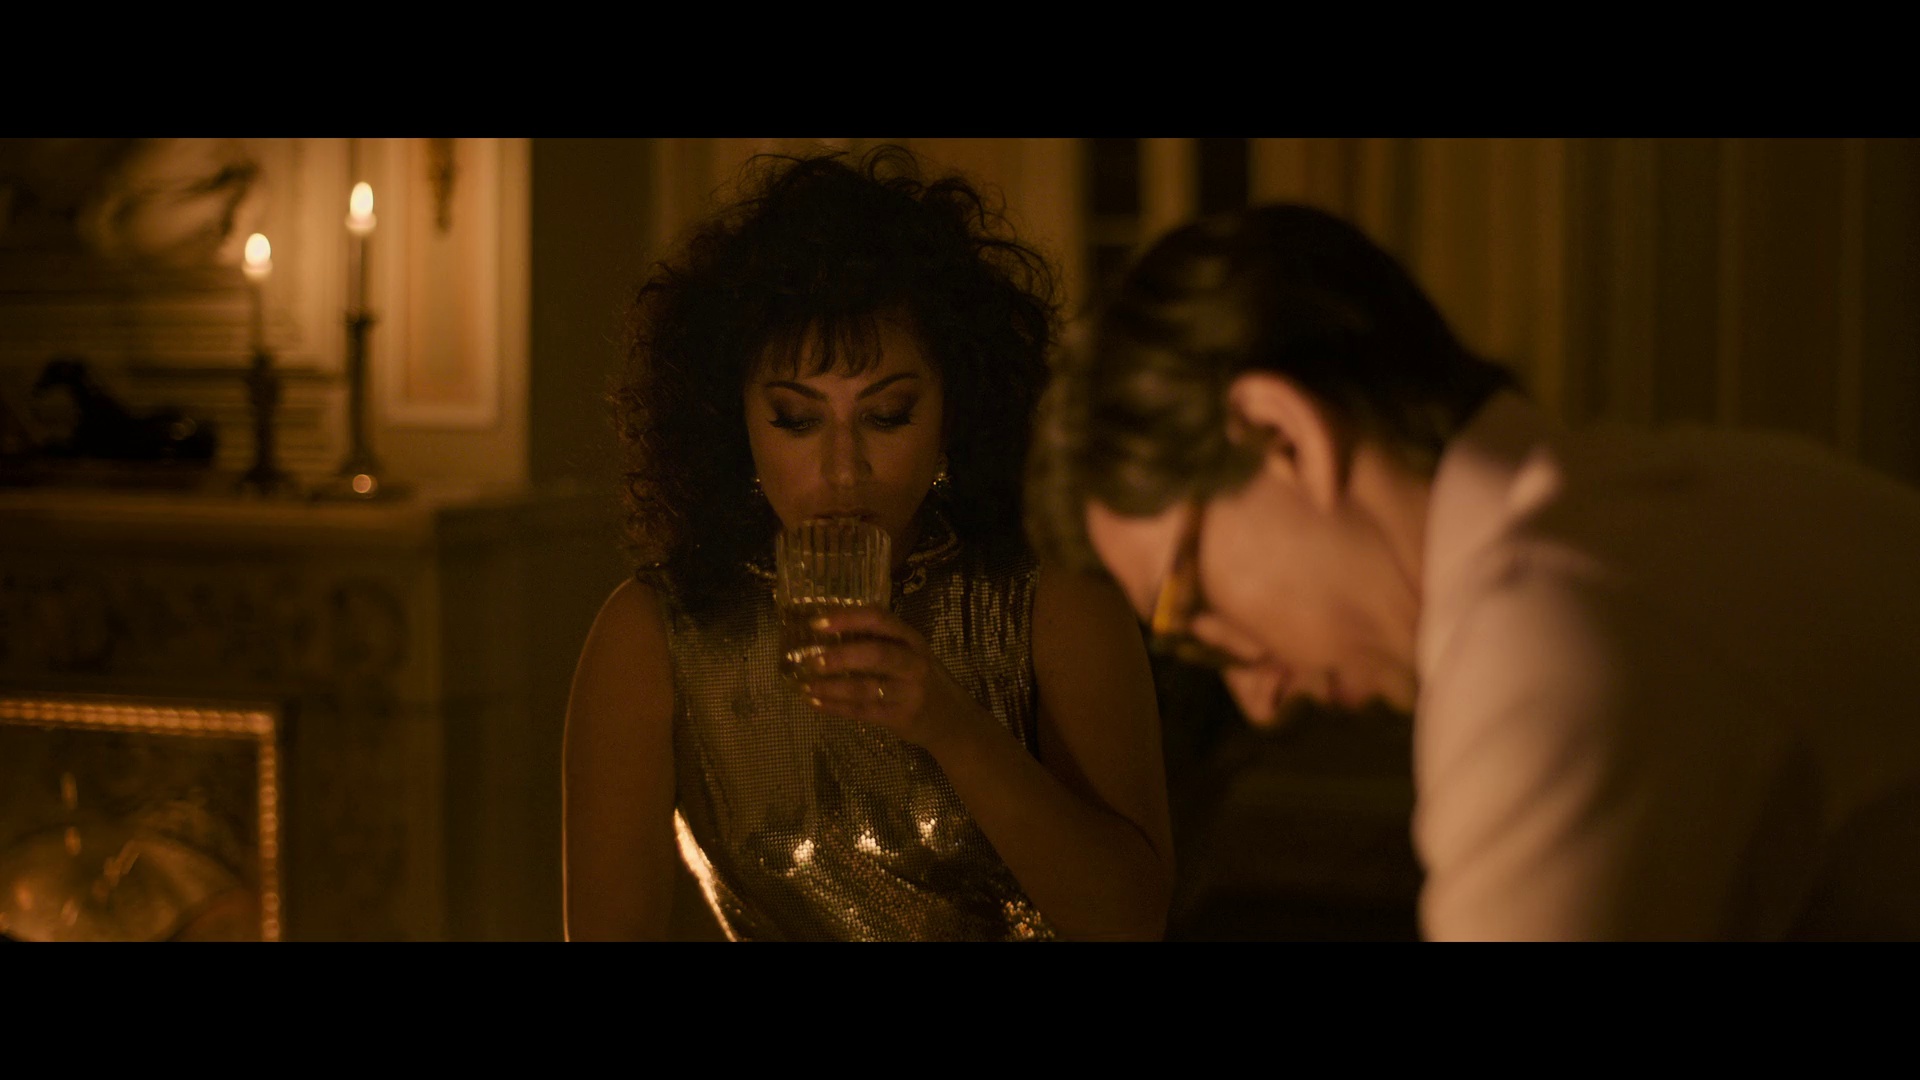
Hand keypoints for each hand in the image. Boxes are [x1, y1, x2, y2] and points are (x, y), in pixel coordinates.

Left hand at [794, 606, 980, 750]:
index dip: (848, 619)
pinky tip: (816, 703)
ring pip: (866, 687)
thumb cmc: (921, 679)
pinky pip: (863, 712)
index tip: (817, 622)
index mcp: (911, 639)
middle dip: (840, 656)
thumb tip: (824, 635)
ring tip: (807, 685)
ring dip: (832, 687)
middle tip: (810, 659)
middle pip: (876, 654)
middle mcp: (913, 662)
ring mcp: (909, 692)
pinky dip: (837, 707)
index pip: (879, 620)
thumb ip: (877, 642)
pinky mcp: (901, 717)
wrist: (952, 720)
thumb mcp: (909, 653)